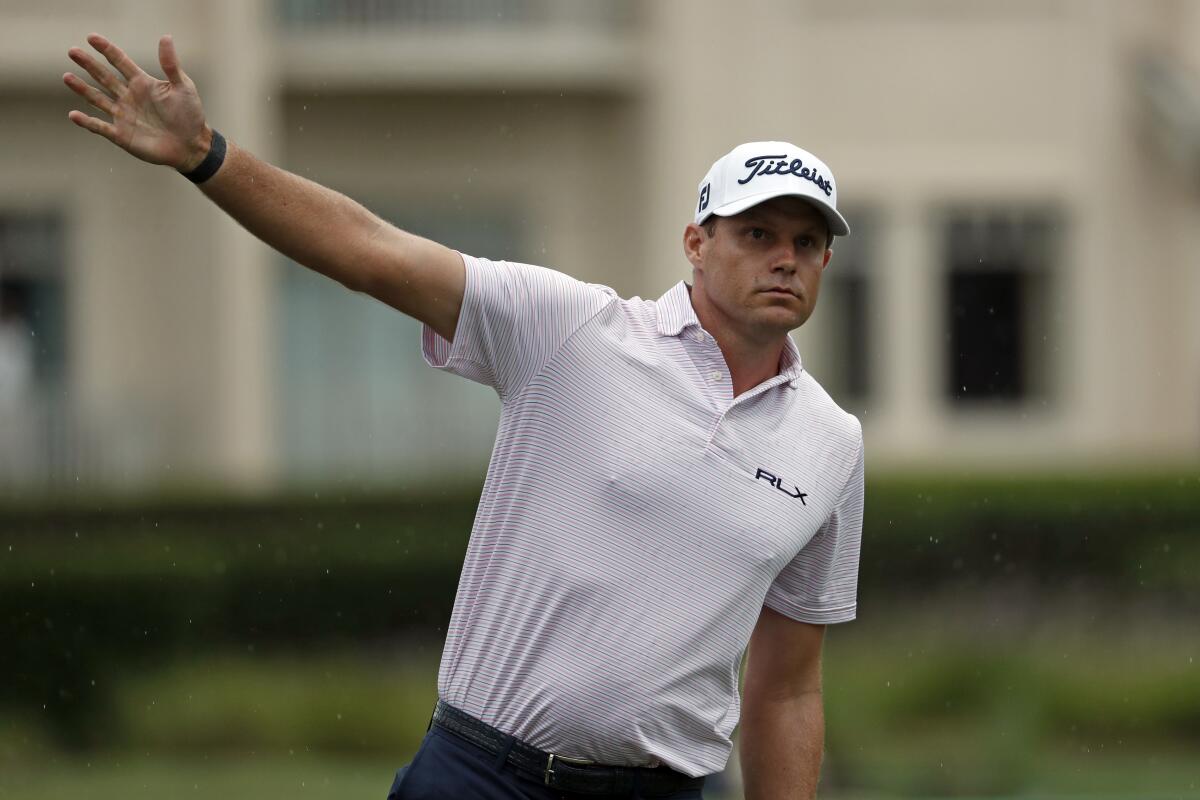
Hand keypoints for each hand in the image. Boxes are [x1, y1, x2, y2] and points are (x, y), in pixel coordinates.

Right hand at [64, 33, 211, 171]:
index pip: (120, 62)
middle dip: (88, 65)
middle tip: (73, 51)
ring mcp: (123, 116)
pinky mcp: (122, 135)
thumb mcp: (183, 87)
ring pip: (97, 99)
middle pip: (104, 77)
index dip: (107, 50)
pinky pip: (100, 127)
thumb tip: (166, 37)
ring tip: (66, 76)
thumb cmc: (190, 115)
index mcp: (142, 83)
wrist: (192, 145)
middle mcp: (129, 97)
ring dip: (82, 88)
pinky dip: (87, 122)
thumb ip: (170, 64)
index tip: (92, 37)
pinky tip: (73, 115)